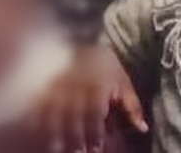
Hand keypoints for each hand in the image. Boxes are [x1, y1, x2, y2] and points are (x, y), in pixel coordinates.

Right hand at [29, 44, 147, 152]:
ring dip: (55, 134)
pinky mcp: (45, 86)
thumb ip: (132, 106)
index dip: (94, 134)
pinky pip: (38, 106)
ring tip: (59, 149)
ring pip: (53, 114)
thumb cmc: (106, 66)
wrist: (83, 38)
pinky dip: (37, 120)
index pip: (94, 114)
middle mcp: (76, 86)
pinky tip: (39, 134)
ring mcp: (57, 86)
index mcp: (97, 86)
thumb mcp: (123, 82)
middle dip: (75, 138)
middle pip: (72, 117)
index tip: (96, 149)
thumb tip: (143, 129)